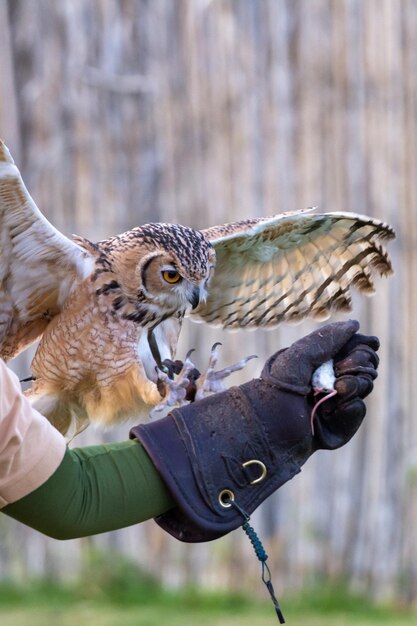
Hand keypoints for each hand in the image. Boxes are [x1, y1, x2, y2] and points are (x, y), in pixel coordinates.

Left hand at [259, 320, 378, 449]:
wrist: (267, 429)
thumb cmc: (276, 389)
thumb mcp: (298, 357)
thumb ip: (326, 340)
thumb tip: (354, 325)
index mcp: (317, 361)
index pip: (350, 346)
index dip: (362, 344)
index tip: (370, 342)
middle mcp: (328, 380)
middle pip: (364, 364)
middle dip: (358, 363)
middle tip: (340, 369)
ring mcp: (335, 402)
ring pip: (365, 384)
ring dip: (353, 384)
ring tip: (333, 391)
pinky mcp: (339, 425)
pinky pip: (358, 408)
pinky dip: (349, 407)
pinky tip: (331, 411)